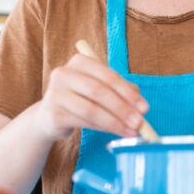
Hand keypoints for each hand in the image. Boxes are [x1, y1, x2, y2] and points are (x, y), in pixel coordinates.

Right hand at [34, 49, 149, 140]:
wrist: (49, 117)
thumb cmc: (80, 99)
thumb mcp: (99, 89)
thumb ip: (120, 91)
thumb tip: (140, 105)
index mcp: (79, 62)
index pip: (107, 75)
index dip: (127, 92)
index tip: (144, 107)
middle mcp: (64, 74)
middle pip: (98, 91)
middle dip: (122, 108)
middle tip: (139, 122)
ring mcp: (55, 94)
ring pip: (91, 109)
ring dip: (114, 122)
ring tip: (130, 131)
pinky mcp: (53, 114)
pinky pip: (82, 122)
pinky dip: (102, 128)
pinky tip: (115, 132)